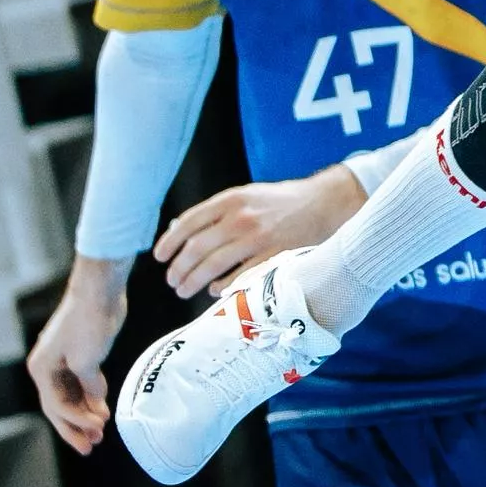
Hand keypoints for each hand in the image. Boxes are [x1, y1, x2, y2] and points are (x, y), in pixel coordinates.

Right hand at [25, 257, 128, 453]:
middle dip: (75, 428)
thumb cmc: (89, 321)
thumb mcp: (88, 359)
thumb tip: (96, 404)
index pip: (57, 406)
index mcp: (42, 368)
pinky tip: (102, 410)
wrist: (99, 290)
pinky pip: (80, 384)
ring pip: (70, 397)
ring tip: (99, 434)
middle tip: (90, 448)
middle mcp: (47, 367)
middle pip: (59, 406)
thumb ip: (89, 385)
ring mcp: (62, 361)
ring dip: (84, 415)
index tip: (100, 429)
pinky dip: (90, 398)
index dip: (77, 422)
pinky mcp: (79, 355)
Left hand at [156, 164, 360, 298]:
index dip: (169, 242)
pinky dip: (222, 286)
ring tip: (184, 290)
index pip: (189, 222)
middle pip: (197, 249)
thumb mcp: (247, 195)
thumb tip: (178, 230)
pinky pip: (239, 277)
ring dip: (193, 281)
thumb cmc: (281, 202)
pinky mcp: (274, 256)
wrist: (325, 203)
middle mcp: (242, 218)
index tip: (160, 257)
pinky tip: (215, 290)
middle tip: (172, 280)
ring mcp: (259, 238)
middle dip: (179, 268)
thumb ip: (215, 212)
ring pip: (213, 266)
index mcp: (232, 199)